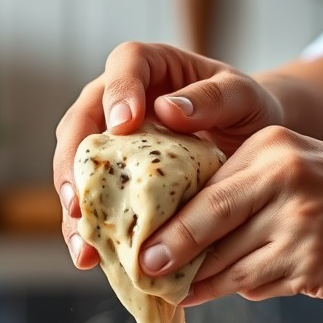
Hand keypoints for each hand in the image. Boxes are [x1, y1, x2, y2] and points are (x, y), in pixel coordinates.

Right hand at [53, 41, 283, 267]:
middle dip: (73, 163)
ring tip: (83, 243)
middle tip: (80, 197)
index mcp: (149, 66)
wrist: (248, 142)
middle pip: (80, 121)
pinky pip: (92, 200)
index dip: (117, 92)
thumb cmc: (246, 111)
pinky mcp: (112, 177)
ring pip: (74, 166)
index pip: (124, 65)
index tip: (123, 125)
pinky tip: (93, 258)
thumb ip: (214, 98)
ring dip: (74, 206)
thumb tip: (168, 110)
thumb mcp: (243, 98)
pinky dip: (89, 229)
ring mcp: (108, 141)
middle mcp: (116, 100)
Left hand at [139, 125, 322, 314]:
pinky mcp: (313, 262)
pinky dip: (240, 291)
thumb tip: (186, 232)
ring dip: (202, 280)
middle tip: (143, 269)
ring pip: (227, 260)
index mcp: (274, 146)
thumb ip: (249, 192)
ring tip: (177, 290)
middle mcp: (284, 175)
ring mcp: (299, 220)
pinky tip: (228, 293)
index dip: (168, 215)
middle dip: (168, 249)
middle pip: (205, 219)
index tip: (140, 236)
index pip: (204, 183)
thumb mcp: (304, 172)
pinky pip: (258, 284)